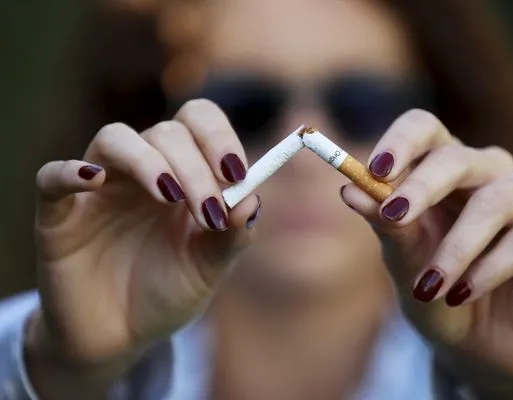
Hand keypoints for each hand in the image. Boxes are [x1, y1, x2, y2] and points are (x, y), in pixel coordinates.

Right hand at [33, 99, 259, 365]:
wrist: (120, 337)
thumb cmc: (167, 292)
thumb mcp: (209, 269)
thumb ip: (232, 236)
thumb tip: (252, 200)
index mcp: (183, 174)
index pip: (198, 122)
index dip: (219, 137)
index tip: (237, 172)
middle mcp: (142, 171)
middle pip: (166, 133)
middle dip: (194, 167)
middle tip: (207, 210)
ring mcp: (99, 188)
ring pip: (115, 139)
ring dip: (148, 161)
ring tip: (168, 197)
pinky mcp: (58, 213)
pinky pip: (52, 177)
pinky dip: (69, 172)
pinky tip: (94, 180)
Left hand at [341, 109, 512, 397]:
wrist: (474, 343)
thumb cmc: (433, 290)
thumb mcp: (403, 260)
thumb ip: (384, 224)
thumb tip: (349, 190)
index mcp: (442, 169)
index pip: (423, 128)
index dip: (400, 142)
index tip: (374, 171)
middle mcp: (487, 172)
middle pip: (457, 157)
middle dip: (422, 188)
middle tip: (393, 217)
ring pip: (494, 200)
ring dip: (456, 248)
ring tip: (428, 288)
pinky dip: (490, 268)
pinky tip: (463, 294)